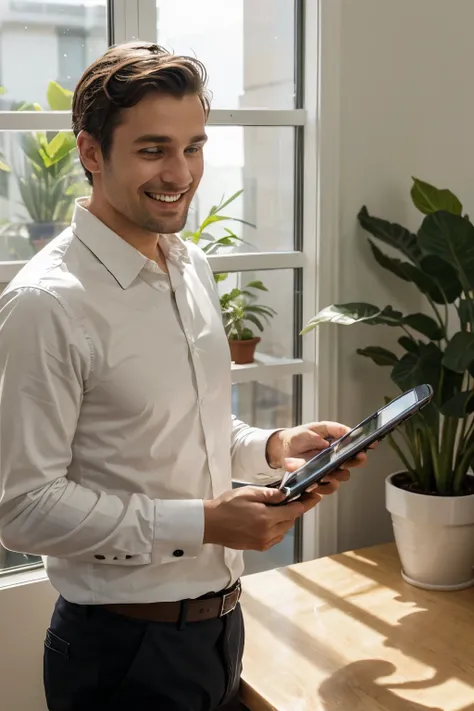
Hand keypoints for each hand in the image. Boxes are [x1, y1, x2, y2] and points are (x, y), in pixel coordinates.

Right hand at [203, 485, 321, 550]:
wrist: (209, 524)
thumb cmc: (226, 505)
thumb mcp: (248, 493)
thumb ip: (269, 495)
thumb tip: (286, 495)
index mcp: (266, 518)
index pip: (294, 511)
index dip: (306, 503)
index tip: (315, 497)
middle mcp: (267, 533)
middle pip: (290, 521)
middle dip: (294, 510)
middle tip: (295, 498)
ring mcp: (262, 542)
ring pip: (283, 530)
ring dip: (285, 520)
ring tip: (279, 508)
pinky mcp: (257, 546)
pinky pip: (275, 537)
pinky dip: (277, 528)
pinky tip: (270, 520)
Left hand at [266, 421, 368, 495]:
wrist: (283, 448)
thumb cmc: (298, 436)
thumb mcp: (309, 429)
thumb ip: (318, 433)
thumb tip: (326, 443)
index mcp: (336, 442)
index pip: (354, 444)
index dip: (364, 445)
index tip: (371, 444)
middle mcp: (335, 457)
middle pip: (352, 462)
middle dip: (357, 460)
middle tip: (358, 457)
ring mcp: (328, 469)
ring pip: (342, 476)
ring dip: (338, 474)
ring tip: (330, 471)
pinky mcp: (319, 480)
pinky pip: (326, 487)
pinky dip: (322, 486)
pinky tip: (314, 483)